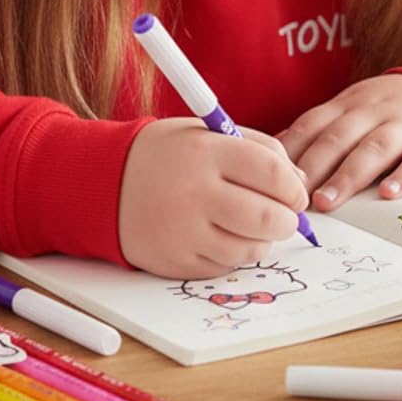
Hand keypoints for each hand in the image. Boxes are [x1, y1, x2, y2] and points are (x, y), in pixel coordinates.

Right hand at [118, 119, 310, 278]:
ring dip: (263, 241)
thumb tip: (299, 181)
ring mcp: (183, 231)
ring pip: (249, 249)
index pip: (272, 173)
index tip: (296, 193)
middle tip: (286, 217)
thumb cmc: (165, 156)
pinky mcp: (174, 262)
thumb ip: (257, 148)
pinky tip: (224, 237)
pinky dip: (234, 255)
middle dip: (288, 221)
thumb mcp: (207, 133)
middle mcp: (194, 193)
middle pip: (267, 218)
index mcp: (206, 152)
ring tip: (253, 226)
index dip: (294, 187)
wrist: (102, 184)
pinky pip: (224, 267)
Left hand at [280, 75, 401, 210]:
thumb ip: (322, 129)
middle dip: (312, 167)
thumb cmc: (395, 110)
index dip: (290, 151)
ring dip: (348, 176)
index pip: (313, 124)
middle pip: (338, 137)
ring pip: (374, 148)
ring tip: (327, 201)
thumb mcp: (357, 109)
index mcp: (350, 104)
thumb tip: (275, 155)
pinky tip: (390, 194)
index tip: (268, 179)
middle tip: (291, 198)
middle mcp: (375, 111)